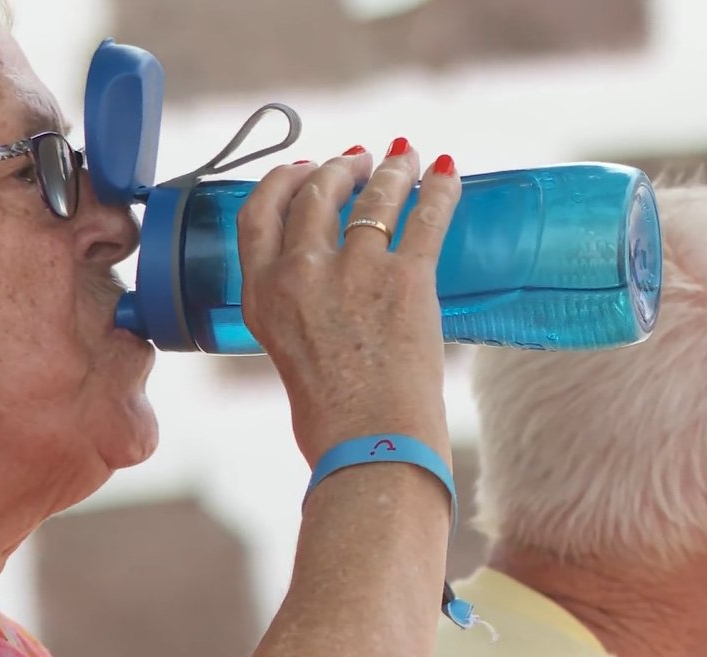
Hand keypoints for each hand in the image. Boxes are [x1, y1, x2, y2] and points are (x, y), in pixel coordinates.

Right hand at [237, 139, 460, 464]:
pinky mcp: (405, 280)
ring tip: (404, 159)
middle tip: (359, 162)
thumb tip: (323, 294)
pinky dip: (440, 189)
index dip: (282, 180)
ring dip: (391, 170)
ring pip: (372, 196)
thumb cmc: (329, 417)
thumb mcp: (285, 353)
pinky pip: (426, 216)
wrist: (371, 447)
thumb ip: (294, 311)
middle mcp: (299, 273)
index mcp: (262, 294)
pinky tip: (447, 173)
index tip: (303, 168)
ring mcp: (353, 272)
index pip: (259, 213)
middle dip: (339, 168)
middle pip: (315, 192)